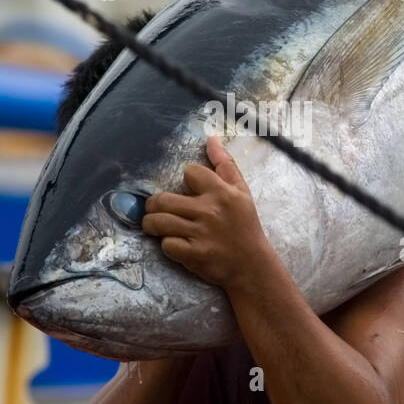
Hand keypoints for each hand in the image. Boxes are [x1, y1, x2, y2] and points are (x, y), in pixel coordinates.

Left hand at [142, 135, 270, 290]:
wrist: (252, 265)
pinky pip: (166, 245)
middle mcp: (209, 211)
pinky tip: (174, 243)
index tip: (190, 191)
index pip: (189, 172)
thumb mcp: (242, 192)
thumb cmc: (245, 226)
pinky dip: (166, 244)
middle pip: (163, 199)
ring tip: (156, 225)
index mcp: (221, 192)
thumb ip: (225, 164)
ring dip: (152, 224)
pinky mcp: (194, 255)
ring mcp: (200, 234)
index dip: (186, 180)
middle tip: (156, 209)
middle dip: (154, 205)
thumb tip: (211, 138)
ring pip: (158, 221)